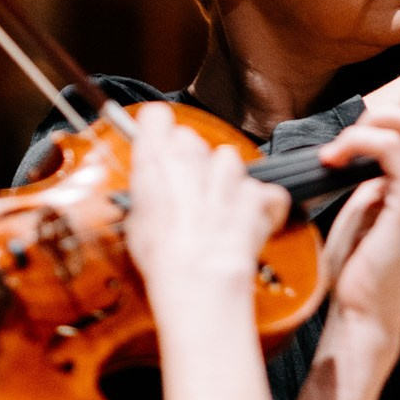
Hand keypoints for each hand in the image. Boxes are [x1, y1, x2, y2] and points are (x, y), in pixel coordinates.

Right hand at [121, 104, 289, 311]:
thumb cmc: (162, 259)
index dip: (159, 129)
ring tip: (217, 209)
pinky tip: (250, 220)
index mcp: (155, 162)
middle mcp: (192, 160)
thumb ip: (146, 194)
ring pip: (228, 158)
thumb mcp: (135, 223)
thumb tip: (150, 190)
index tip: (158, 138)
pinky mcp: (256, 194)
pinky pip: (264, 190)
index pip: (156, 117)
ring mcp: (227, 176)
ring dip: (225, 178)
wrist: (198, 282)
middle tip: (187, 189)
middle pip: (192, 139)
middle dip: (191, 160)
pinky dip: (262, 205)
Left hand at [315, 91, 399, 338]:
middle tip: (363, 129)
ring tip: (342, 147)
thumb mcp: (372, 204)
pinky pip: (391, 147)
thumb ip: (380, 172)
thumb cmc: (360, 262)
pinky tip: (333, 160)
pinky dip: (357, 141)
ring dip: (374, 120)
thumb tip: (370, 143)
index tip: (374, 127)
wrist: (363, 308)